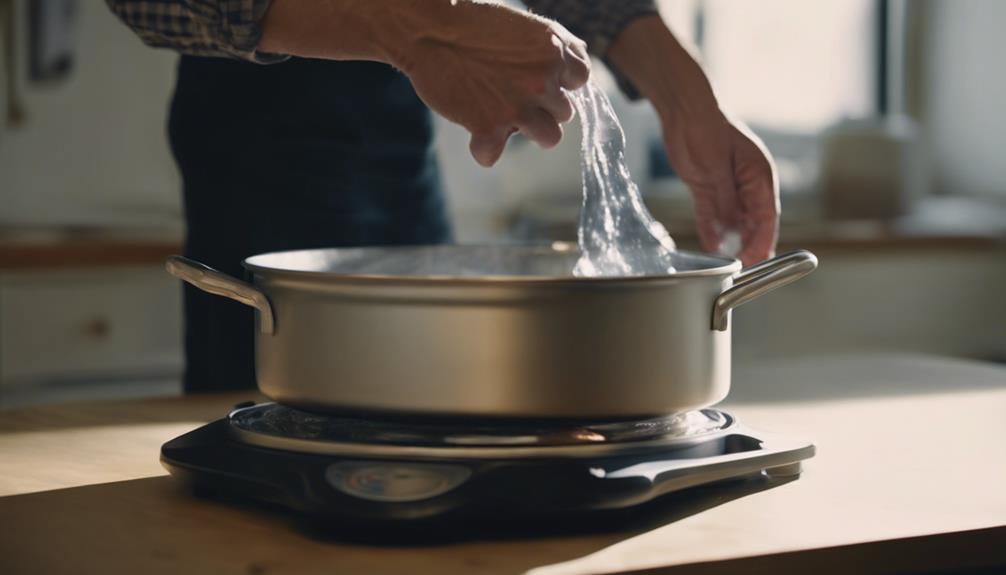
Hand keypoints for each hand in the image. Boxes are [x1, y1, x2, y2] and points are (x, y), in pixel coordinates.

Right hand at [260, 0, 590, 166]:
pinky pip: (492, 155)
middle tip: (510, 91)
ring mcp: (518, 108)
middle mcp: (543, 82)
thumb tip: (580, 66)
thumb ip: (558, 47)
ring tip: (501, 114)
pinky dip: (483, 149)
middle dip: (541, 106)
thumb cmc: (474, 24)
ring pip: (549, 137)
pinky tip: (474, 134)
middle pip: (565, 112)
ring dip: (527, 129)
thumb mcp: (527, 26)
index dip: (558, 82)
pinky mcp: (489, 128)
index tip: (534, 77)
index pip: (580, 81)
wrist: (427, 29)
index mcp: (555, 53)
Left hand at [660, 110, 778, 265]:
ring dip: (733, 240)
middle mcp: (748, 184)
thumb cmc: (705, 131)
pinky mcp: (709, 187)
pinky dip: (713, 231)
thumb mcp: (715, 171)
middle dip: (750, 245)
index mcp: (759, 176)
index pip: (767, 217)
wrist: (684, 112)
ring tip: (730, 263)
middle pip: (754, 222)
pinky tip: (713, 245)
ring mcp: (729, 186)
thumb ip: (722, 204)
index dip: (762, 241)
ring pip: (735, 222)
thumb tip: (727, 235)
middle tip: (743, 268)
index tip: (755, 260)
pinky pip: (714, 215)